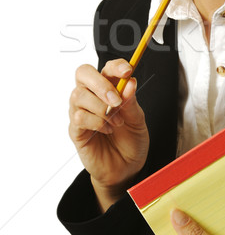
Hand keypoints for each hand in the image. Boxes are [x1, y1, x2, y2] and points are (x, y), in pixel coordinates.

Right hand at [69, 59, 148, 210]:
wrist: (126, 168)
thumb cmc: (131, 141)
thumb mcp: (138, 120)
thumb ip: (132, 101)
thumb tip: (130, 82)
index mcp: (109, 88)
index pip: (106, 68)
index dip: (115, 66)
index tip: (127, 70)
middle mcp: (92, 96)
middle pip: (83, 73)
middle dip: (101, 84)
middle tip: (117, 100)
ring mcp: (81, 111)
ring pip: (79, 95)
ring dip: (101, 108)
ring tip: (117, 121)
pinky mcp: (75, 130)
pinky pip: (78, 117)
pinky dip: (96, 122)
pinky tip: (107, 129)